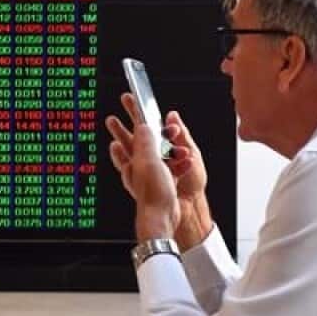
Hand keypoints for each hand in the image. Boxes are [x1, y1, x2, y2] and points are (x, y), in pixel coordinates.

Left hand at [106, 93, 210, 246]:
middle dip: (146, 123)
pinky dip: (180, 163)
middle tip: (141, 106)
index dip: (131, 112)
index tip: (129, 98)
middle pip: (142, 138)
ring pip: (162, 152)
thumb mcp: (147, 159)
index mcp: (133, 156)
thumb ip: (145, 140)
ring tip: (181, 146)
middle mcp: (140, 164)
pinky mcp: (164, 182)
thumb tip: (142, 124)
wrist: (162, 216)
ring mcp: (152, 174)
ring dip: (173, 147)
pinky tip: (187, 162)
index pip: (131, 128)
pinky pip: (173, 167)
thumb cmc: (152, 192)